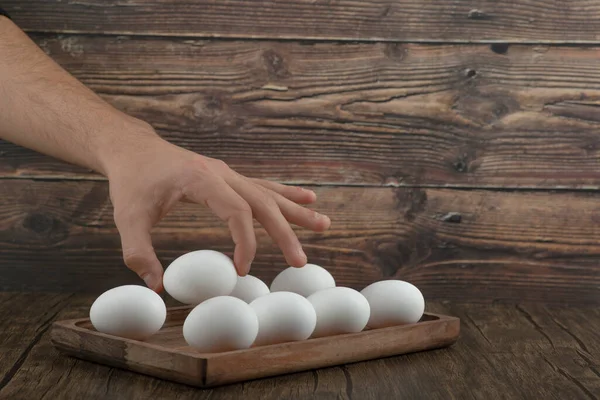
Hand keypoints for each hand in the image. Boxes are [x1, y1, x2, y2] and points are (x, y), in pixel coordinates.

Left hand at [105, 125, 330, 291]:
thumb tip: (157, 287)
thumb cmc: (131, 181)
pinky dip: (286, 194)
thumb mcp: (127, 217)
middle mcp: (222, 172)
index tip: (242, 270)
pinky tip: (308, 197)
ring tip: (325, 223)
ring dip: (297, 210)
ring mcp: (227, 172)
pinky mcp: (227, 176)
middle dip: (285, 232)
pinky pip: (262, 187)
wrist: (133, 149)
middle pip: (262, 203)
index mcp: (202, 179)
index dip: (245, 242)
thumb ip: (139, 253)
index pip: (237, 211)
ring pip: (269, 193)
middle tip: (301, 261)